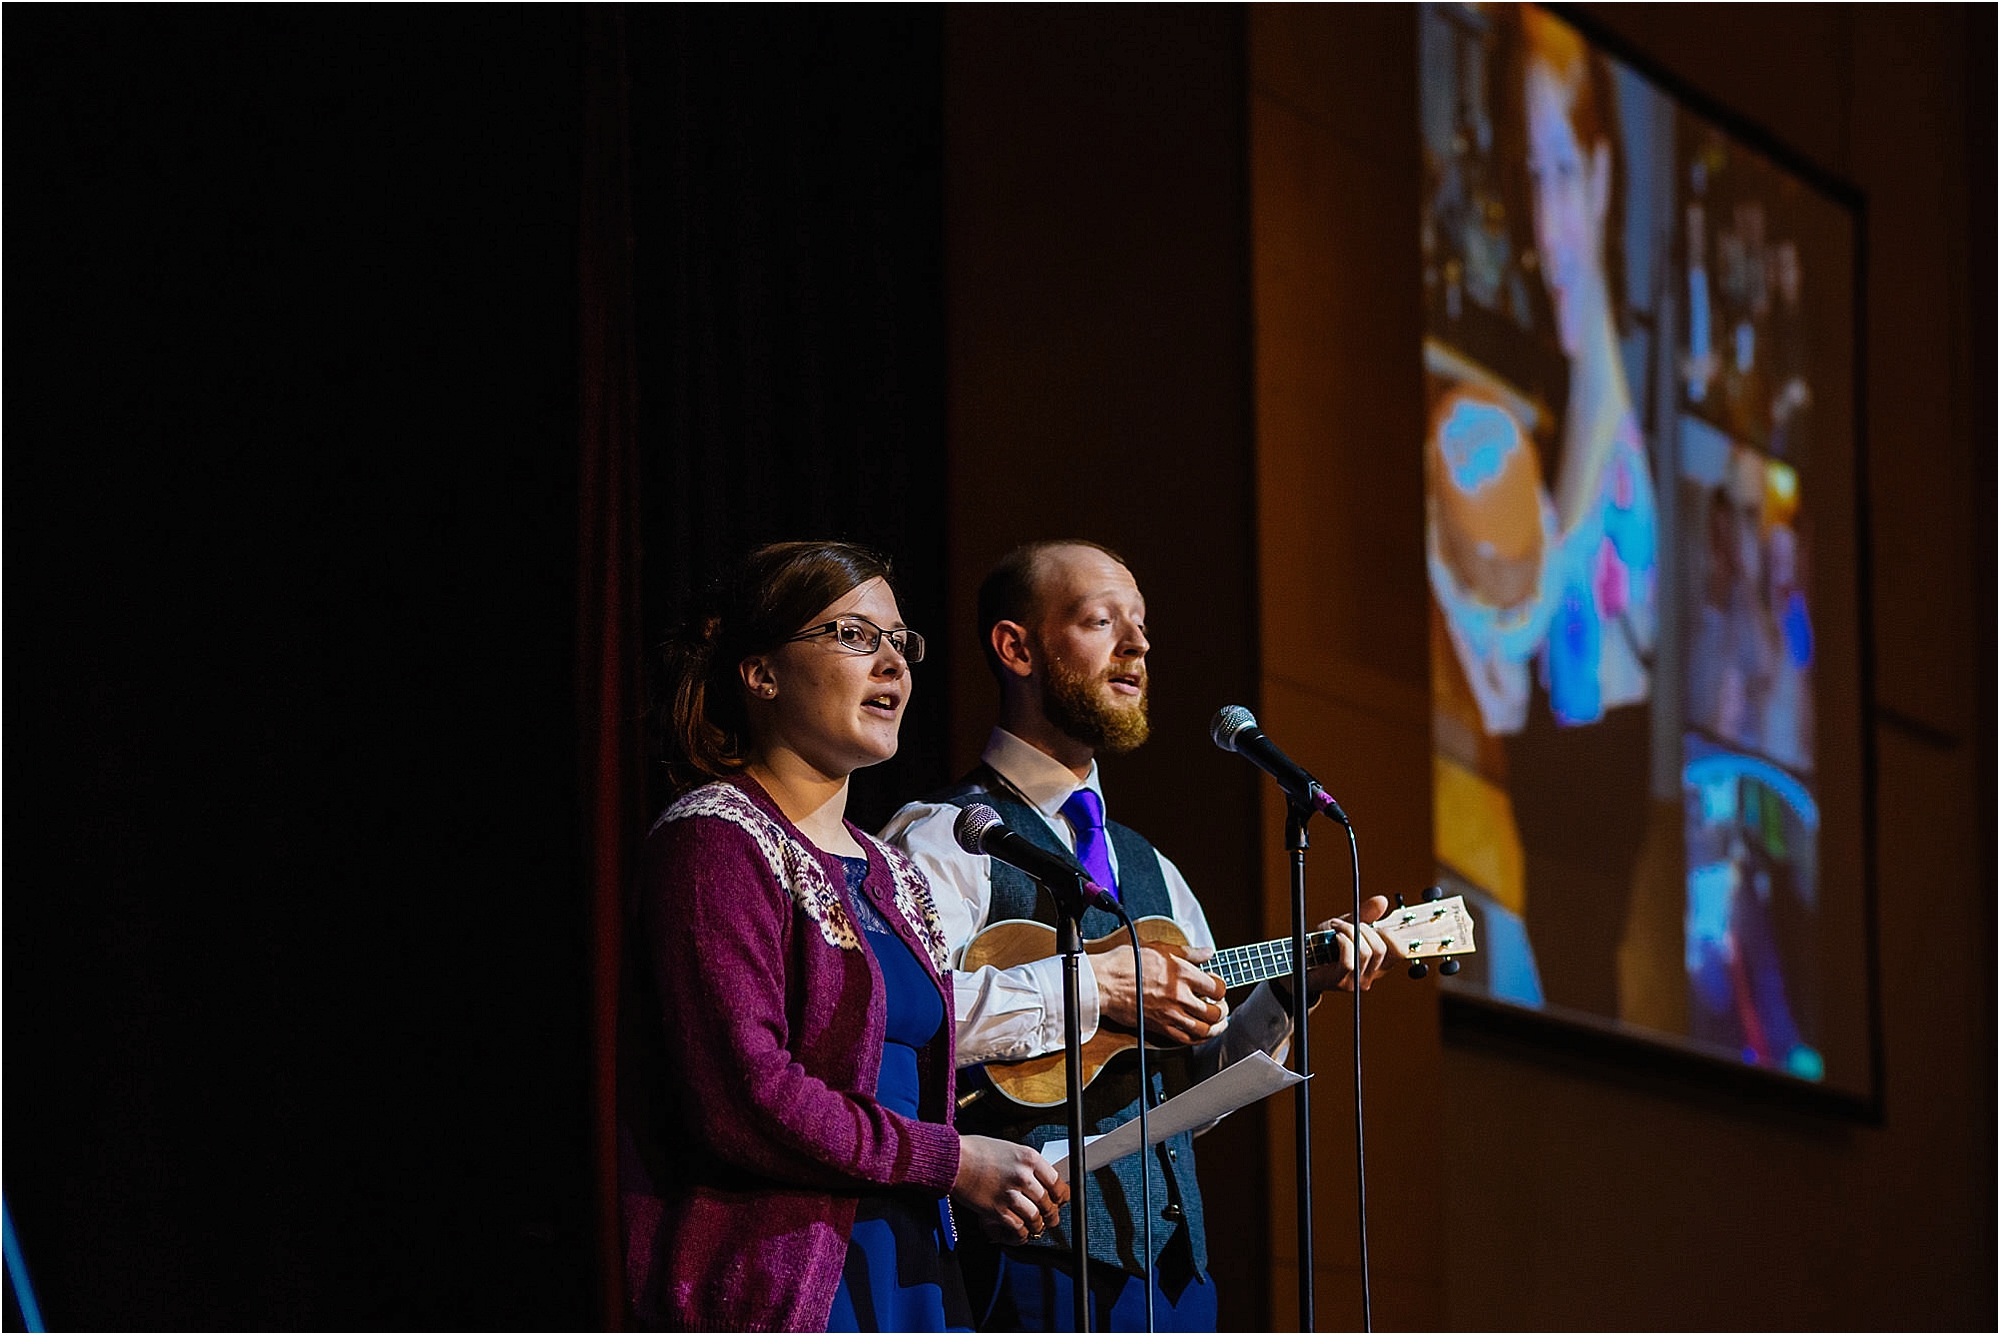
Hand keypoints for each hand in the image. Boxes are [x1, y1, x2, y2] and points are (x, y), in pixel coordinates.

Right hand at [952, 1135, 1067, 1244]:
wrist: (952, 1159)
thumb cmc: (976, 1151)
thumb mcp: (1009, 1148)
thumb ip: (1026, 1164)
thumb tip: (1040, 1179)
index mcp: (1028, 1158)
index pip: (1056, 1182)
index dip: (1061, 1196)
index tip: (1060, 1201)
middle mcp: (1022, 1175)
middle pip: (1048, 1202)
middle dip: (1051, 1215)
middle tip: (1051, 1219)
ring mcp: (1010, 1193)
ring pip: (1035, 1218)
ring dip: (1037, 1226)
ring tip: (1035, 1227)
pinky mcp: (997, 1209)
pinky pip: (1017, 1227)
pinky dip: (1021, 1233)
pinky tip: (1020, 1231)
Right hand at [1090, 941, 1228, 1043]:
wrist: (1105, 982)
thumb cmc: (1126, 962)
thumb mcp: (1160, 948)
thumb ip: (1188, 952)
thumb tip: (1207, 952)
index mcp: (1182, 973)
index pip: (1217, 988)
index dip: (1221, 988)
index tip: (1216, 986)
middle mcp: (1179, 996)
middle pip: (1215, 1011)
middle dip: (1222, 1010)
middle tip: (1220, 1006)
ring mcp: (1170, 1014)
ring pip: (1204, 1029)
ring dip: (1215, 1027)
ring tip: (1216, 1022)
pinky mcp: (1159, 1026)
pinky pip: (1185, 1039)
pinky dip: (1197, 1039)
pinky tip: (1200, 1034)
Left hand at [1304, 895, 1393, 995]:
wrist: (1302, 960)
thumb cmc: (1325, 944)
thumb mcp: (1348, 925)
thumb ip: (1366, 914)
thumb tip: (1382, 901)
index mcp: (1378, 963)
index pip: (1401, 951)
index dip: (1391, 934)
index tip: (1375, 925)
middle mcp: (1371, 975)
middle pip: (1382, 949)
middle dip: (1365, 929)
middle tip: (1349, 924)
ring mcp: (1357, 980)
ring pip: (1366, 952)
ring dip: (1349, 932)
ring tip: (1337, 929)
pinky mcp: (1341, 981)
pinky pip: (1349, 961)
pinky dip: (1343, 943)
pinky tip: (1335, 938)